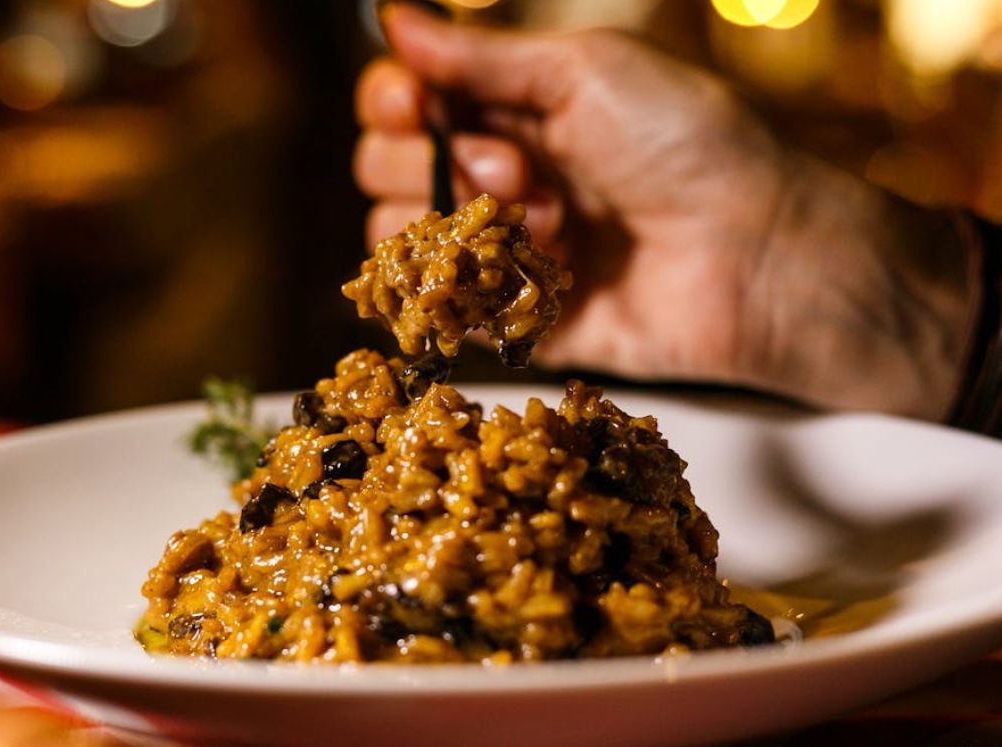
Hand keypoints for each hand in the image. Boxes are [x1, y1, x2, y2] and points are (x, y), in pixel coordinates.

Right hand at [356, 6, 975, 418]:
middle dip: (440, 162)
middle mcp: (497, 175)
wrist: (756, 253)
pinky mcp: (513, 319)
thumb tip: (394, 20)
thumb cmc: (687, 144)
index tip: (412, 105)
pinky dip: (464, 285)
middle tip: (522, 168)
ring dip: (459, 223)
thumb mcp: (587, 71)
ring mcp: (501, 249)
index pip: (405, 102)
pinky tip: (535, 268)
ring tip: (549, 223)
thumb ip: (481, 55)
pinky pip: (440, 306)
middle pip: (386, 166)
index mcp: (514, 108)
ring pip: (400, 235)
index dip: (393, 102)